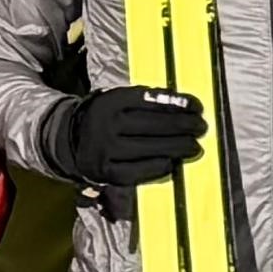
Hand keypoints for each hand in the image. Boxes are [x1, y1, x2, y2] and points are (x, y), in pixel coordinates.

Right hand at [39, 85, 205, 190]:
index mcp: (111, 101)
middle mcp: (107, 123)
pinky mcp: (106, 172)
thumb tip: (184, 105)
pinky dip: (159, 168)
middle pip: (154, 125)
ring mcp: (105, 149)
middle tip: (201, 128)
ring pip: (150, 149)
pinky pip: (138, 171)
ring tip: (194, 146)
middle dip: (184, 126)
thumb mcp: (120, 100)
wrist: (71, 139)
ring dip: (177, 148)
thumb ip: (147, 100)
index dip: (178, 103)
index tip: (197, 107)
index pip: (150, 100)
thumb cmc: (107, 117)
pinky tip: (172, 163)